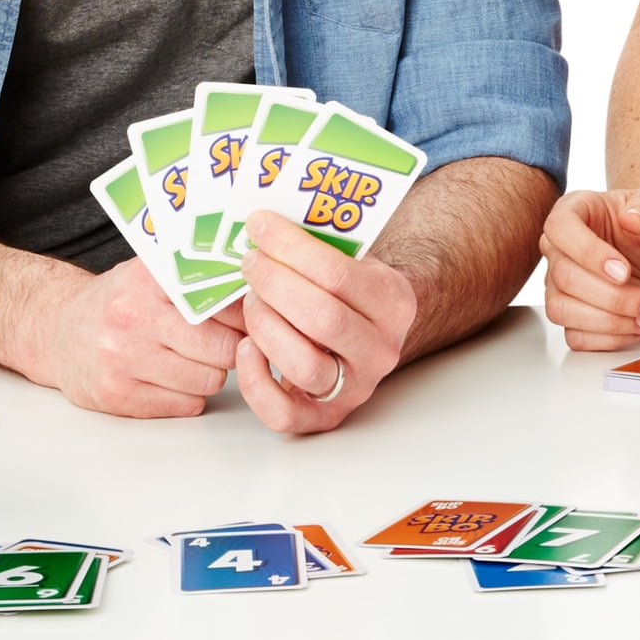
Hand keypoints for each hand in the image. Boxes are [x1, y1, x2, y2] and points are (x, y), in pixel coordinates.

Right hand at [20, 258, 246, 418]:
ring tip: (192, 360)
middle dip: (231, 350)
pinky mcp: (117, 395)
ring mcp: (123, 360)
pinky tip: (171, 378)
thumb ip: (198, 277)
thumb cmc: (115, 301)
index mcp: (149, 280)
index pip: (224, 303)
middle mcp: (134, 318)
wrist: (54, 329)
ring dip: (210, 375)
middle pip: (223, 348)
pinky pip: (185, 405)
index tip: (251, 317)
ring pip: (208, 381)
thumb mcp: (151, 273)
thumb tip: (258, 289)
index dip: (246, 314)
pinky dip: (188, 396)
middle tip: (223, 344)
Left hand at [230, 211, 417, 433]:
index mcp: (394, 303)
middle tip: (249, 262)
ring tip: (251, 303)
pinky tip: (246, 348)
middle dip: (274, 285)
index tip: (258, 225)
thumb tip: (260, 223)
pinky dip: (255, 381)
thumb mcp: (349, 258)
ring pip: (305, 366)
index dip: (291, 247)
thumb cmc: (346, 290)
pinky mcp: (325, 416)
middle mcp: (381, 350)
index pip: (338, 274)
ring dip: (265, 327)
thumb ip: (316, 243)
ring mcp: (356, 388)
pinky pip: (284, 413)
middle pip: (322, 319)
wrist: (368, 331)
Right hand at [538, 184, 639, 350]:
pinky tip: (637, 325)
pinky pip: (575, 336)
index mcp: (575, 211)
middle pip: (563, 278)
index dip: (588, 254)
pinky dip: (610, 339)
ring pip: (561, 310)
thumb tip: (633, 216)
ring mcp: (562, 284)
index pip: (560, 229)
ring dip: (609, 322)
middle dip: (612, 297)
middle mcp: (561, 248)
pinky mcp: (574, 314)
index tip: (624, 271)